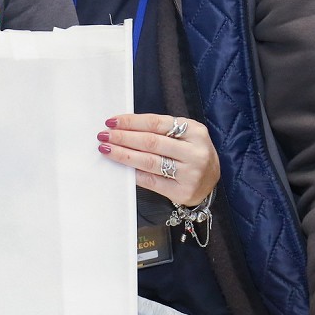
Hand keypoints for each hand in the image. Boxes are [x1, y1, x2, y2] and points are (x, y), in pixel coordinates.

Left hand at [98, 114, 219, 206]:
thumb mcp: (184, 135)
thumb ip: (159, 131)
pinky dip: (133, 173)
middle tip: (104, 135)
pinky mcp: (183, 192)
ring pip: (149, 161)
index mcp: (195, 131)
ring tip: (106, 149)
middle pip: (150, 142)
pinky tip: (121, 168)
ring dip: (123, 155)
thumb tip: (122, 128)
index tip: (111, 122)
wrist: (210, 181)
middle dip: (123, 138)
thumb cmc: (190, 153)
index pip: (156, 123)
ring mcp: (191, 173)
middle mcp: (195, 152)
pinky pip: (151, 181)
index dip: (131, 122)